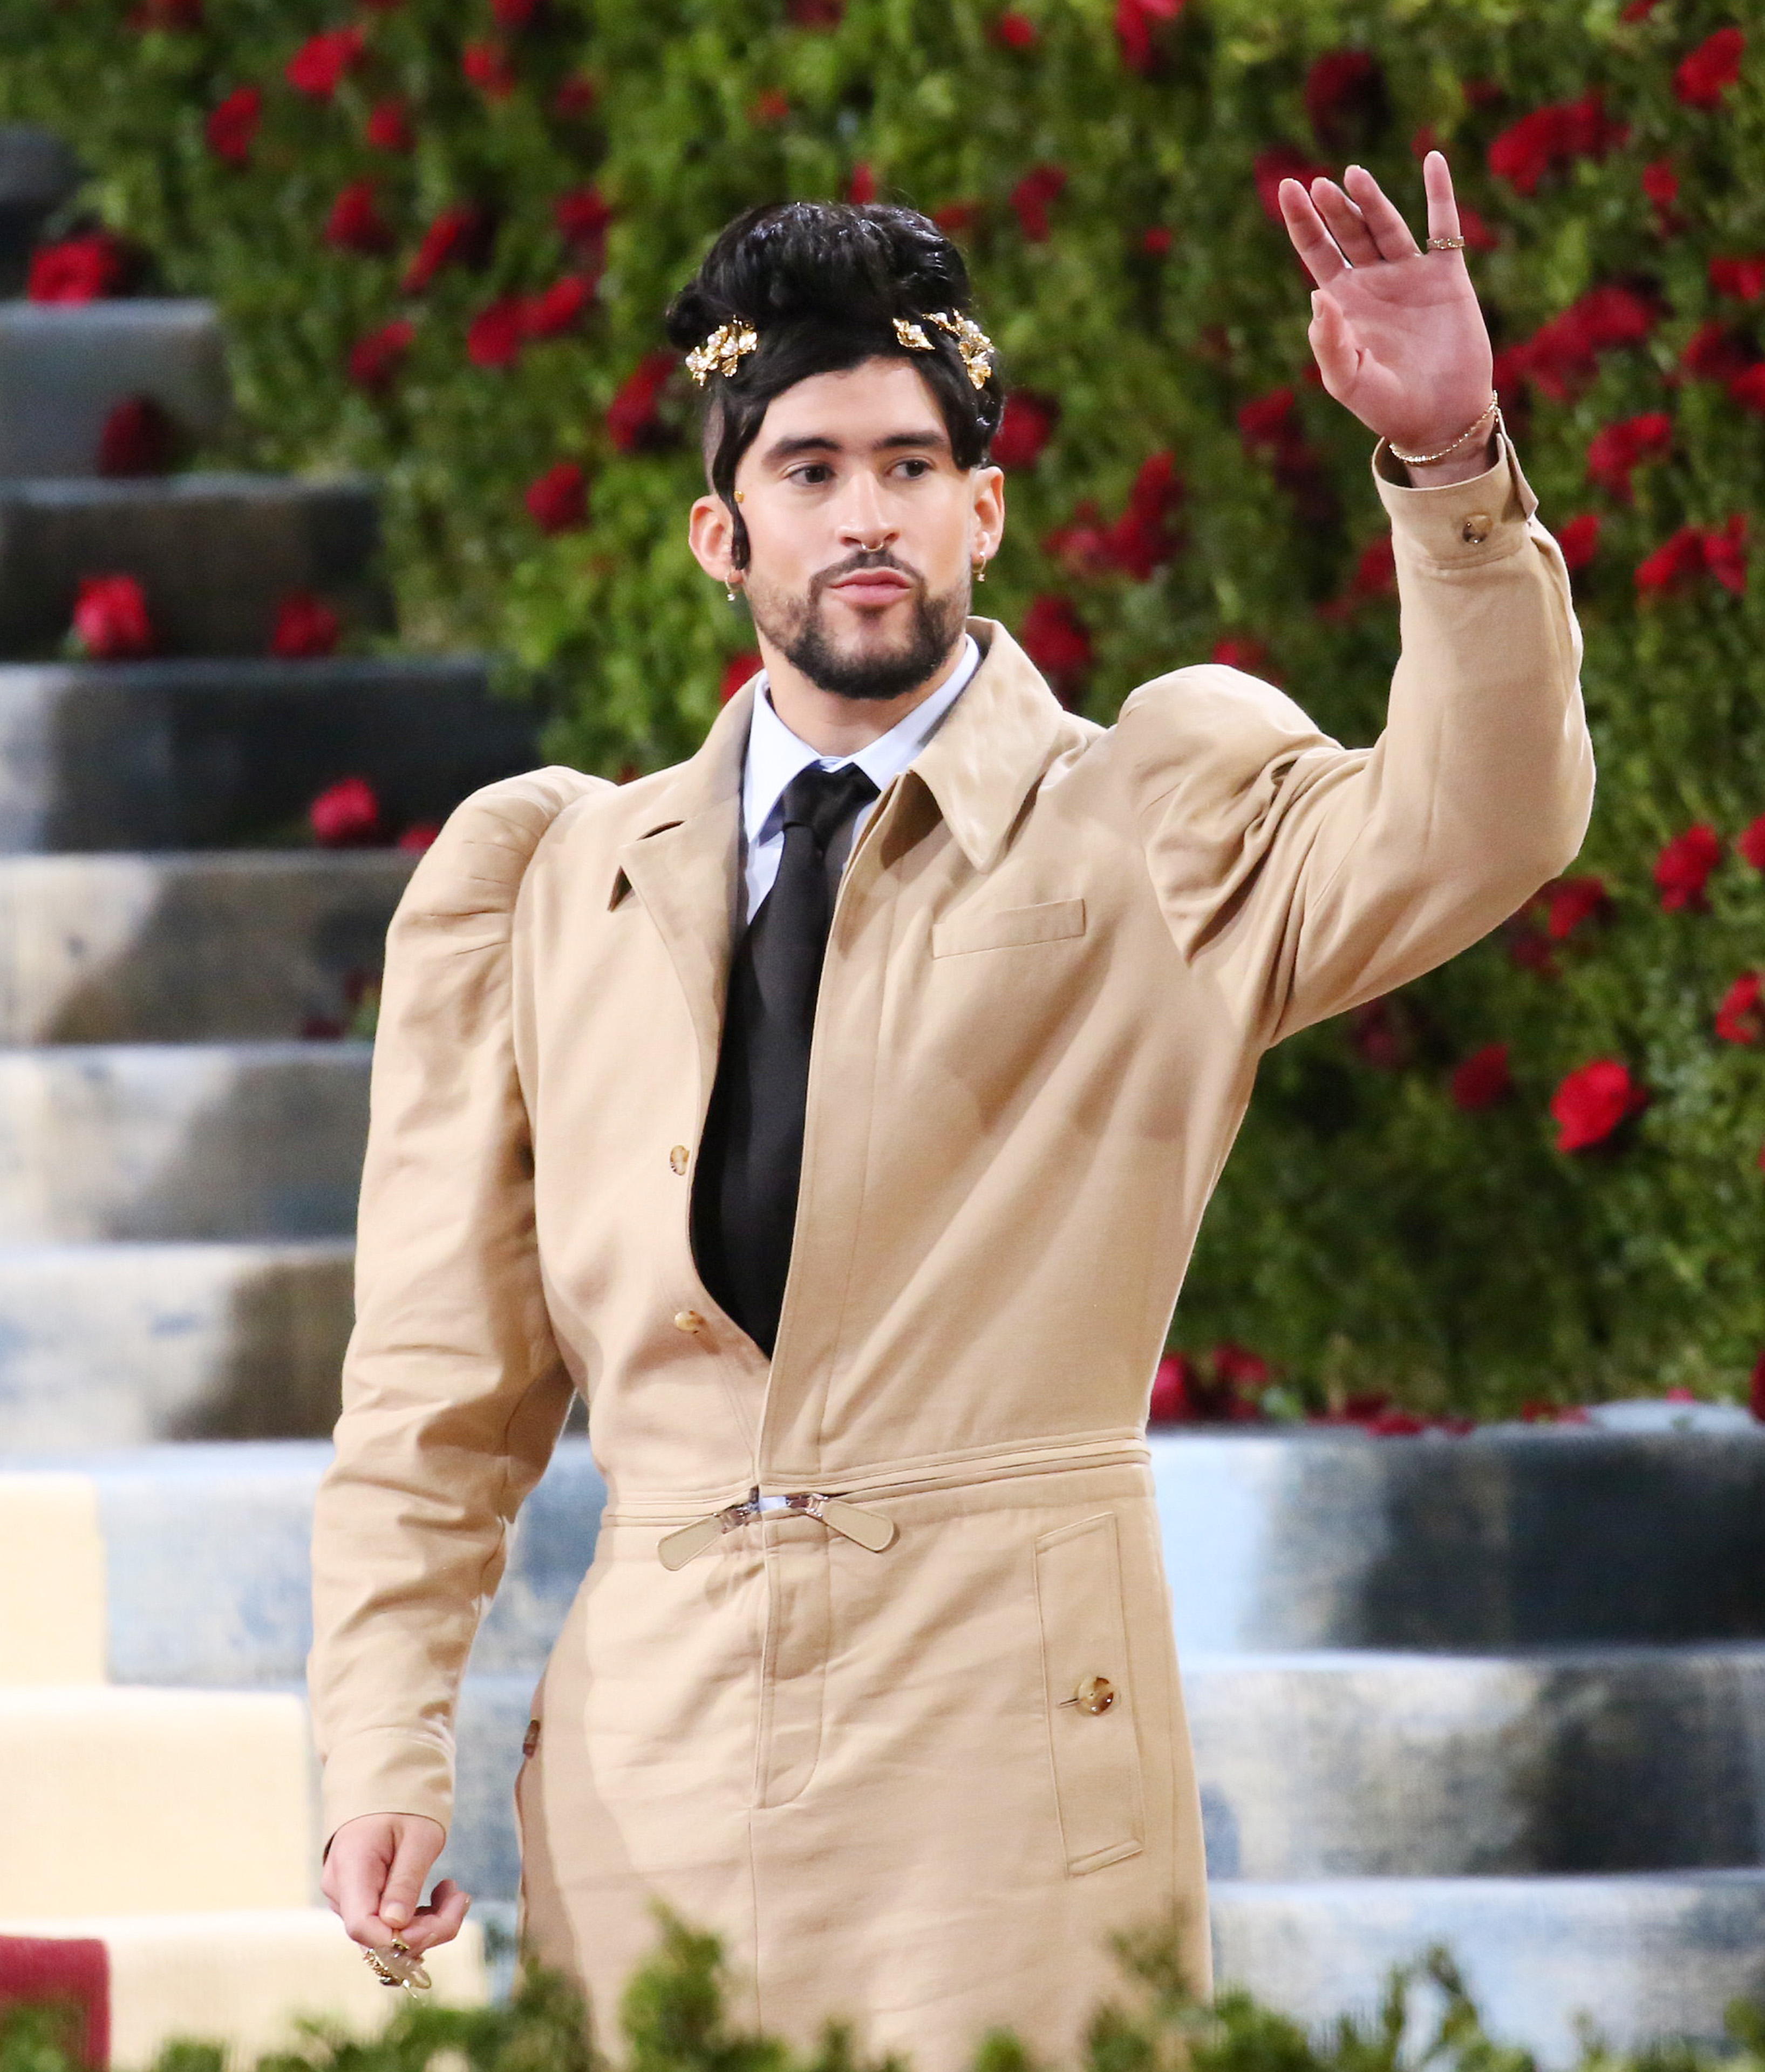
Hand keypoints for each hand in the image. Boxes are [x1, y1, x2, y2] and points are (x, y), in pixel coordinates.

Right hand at [321, 1813, 470, 1954]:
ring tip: (452, 1890)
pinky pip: (388, 1926)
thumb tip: (396, 1925)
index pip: (362, 1926)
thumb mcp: (418, 1837)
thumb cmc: (403, 1808)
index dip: (401, 1936)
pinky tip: (438, 1896)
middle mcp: (341, 1892)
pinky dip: (418, 1918)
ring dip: (428, 1922)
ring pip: (387, 1936)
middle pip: (379, 1937)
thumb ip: (406, 1881)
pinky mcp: (360, 1904)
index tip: (439, 1917)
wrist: (383, 1792)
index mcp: (351, 1869)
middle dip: (427, 1928)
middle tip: (460, 1898)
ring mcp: (347, 1901)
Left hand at [1278, 153, 1494, 478]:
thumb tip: (1316, 294)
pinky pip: (1443, 228)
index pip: (1317, 251)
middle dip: (1333, 208)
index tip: (1287, 188)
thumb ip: (1329, 342)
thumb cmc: (1388, 406)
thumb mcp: (1348, 380)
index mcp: (1343, 303)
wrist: (1440, 418)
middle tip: (1320, 186)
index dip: (1301, 220)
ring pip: (1386, 225)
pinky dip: (1439, 193)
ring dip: (1371, 200)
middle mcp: (1373, 282)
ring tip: (1353, 176)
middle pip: (1348, 232)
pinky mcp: (1446, 277)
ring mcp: (1409, 275)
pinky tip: (1433, 160)